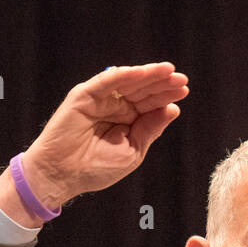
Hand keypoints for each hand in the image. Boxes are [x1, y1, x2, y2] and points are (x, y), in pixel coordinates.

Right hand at [0, 62, 188, 223]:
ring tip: (168, 71)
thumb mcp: (133, 151)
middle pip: (143, 90)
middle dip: (162, 83)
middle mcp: (115, 106)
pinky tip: (141, 72)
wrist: (63, 176)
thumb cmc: (96, 168)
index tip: (184, 90)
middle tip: (181, 78)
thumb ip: (150, 129)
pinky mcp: (84, 95)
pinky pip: (106, 81)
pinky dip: (124, 75)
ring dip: (148, 75)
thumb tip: (172, 108)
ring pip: (128, 82)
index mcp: (128, 120)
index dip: (167, 95)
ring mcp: (100, 99)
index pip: (151, 103)